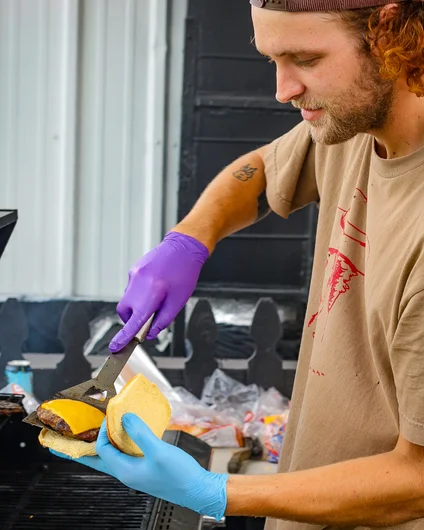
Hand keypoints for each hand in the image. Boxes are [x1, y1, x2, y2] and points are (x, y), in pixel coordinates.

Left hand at [51, 415, 227, 520]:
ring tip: (93, 436)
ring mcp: (136, 470)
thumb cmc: (179, 476)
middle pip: (97, 460)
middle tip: (64, 445)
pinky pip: (126, 454)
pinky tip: (129, 434)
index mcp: (125, 470)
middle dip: (81, 451)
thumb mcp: (158, 452)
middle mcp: (127, 472)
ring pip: (112, 457)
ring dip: (102, 444)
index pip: (102, 449)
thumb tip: (124, 418)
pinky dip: (122, 443)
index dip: (102, 431)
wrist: (198, 489)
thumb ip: (140, 434)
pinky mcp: (146, 467)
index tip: (109, 417)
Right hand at [109, 232, 208, 351]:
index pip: (134, 322)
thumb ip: (163, 320)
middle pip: (124, 312)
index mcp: (151, 295)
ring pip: (127, 299)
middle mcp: (138, 285)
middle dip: (132, 319)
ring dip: (137, 305)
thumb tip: (150, 333)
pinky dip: (140, 293)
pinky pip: (132, 288)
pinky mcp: (134, 270)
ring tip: (158, 297)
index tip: (114, 348)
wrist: (184, 247)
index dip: (124, 337)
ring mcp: (133, 276)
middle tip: (148, 318)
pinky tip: (156, 286)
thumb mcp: (178, 301)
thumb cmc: (184, 274)